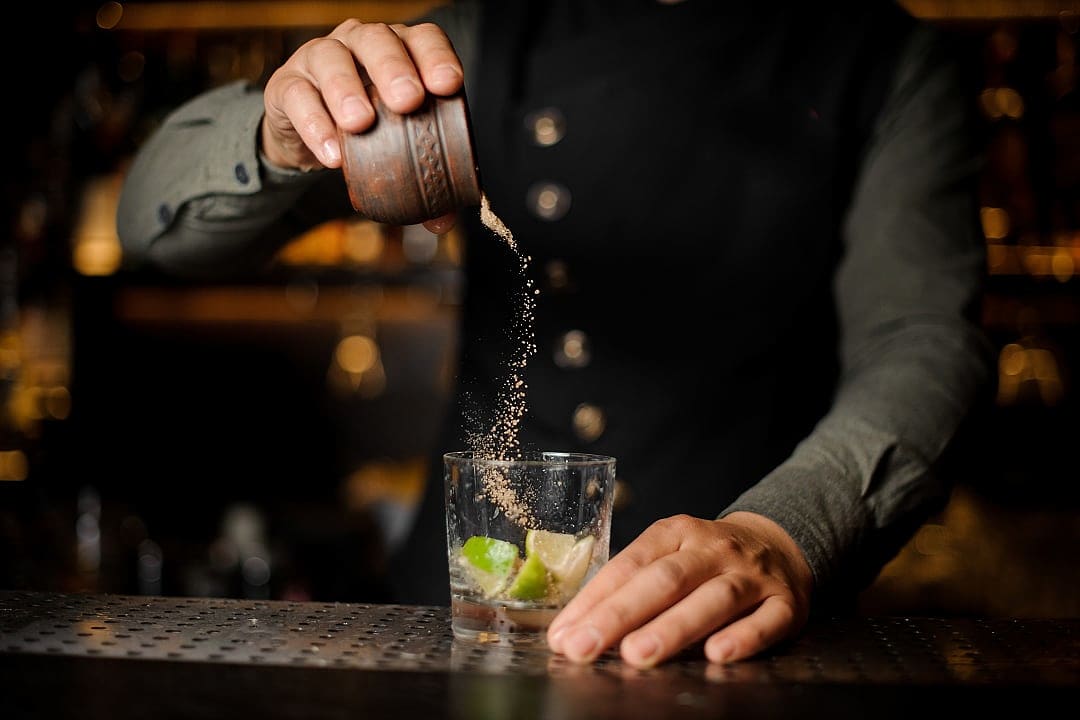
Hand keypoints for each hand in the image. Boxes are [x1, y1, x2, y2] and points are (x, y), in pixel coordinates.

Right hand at [261, 19, 462, 230]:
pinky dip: (314, 124)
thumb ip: (424, 182)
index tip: (449, 85)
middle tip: (408, 101)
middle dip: (394, 68)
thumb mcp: (398, 152)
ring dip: (347, 89)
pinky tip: (331, 153)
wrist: (309, 138)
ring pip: (332, 58)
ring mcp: (320, 58)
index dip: (437, 57)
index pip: (422, 39)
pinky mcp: (286, 84)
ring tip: (361, 124)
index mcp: (400, 51)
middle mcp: (360, 44)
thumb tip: (441, 222)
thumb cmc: (369, 134)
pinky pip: (298, 96)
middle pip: (377, 39)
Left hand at [546, 512, 813, 667]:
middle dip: (620, 615)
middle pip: (664, 580)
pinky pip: (767, 620)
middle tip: (585, 647)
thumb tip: (577, 629)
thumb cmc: (708, 560)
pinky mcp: (786, 603)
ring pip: (712, 599)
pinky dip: (744, 638)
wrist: (780, 543)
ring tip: (637, 654)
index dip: (594, 599)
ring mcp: (751, 575)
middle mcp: (713, 549)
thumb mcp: (671, 554)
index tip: (563, 634)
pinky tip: (717, 655)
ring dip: (673, 627)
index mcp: (676, 533)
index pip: (629, 564)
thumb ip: (633, 585)